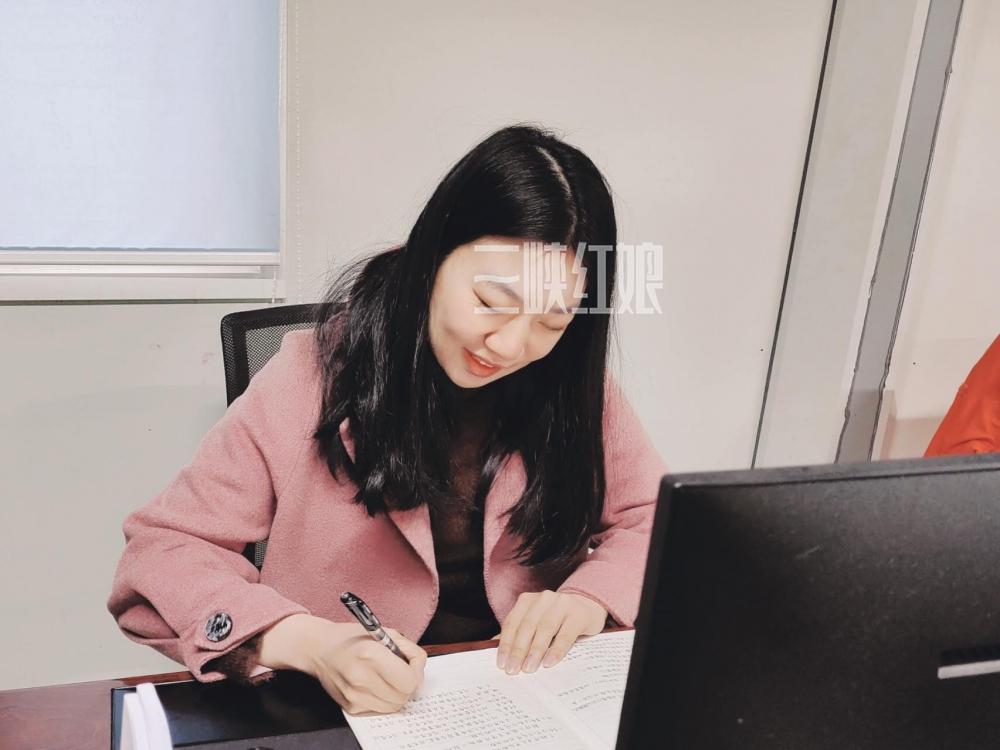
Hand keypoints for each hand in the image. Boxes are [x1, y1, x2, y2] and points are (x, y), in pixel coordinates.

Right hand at [259, 614, 426, 714]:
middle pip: (403, 696)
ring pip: (393, 706)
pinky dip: (382, 699)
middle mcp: (361, 677)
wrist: (319, 649)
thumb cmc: (352, 638)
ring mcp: (354, 695)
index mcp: (371, 654)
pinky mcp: (350, 707)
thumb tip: (419, 670)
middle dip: (407, 684)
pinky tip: (373, 684)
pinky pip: (379, 709)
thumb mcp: (384, 632)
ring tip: (386, 677)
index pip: (409, 680)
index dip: (415, 673)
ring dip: (396, 693)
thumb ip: (407, 650)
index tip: (411, 666)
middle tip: (399, 672)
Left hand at [495, 590, 606, 674]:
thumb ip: (519, 634)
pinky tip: (549, 663)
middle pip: (527, 626)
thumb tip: (500, 655)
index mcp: (528, 600)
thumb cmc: (557, 621)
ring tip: (529, 668)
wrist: (587, 608)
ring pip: (545, 628)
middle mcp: (544, 599)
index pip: (513, 622)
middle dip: (519, 650)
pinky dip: (556, 650)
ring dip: (535, 650)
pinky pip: (565, 634)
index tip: (502, 664)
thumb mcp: (536, 623)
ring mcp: (562, 604)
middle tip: (513, 670)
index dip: (506, 644)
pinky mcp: (578, 614)